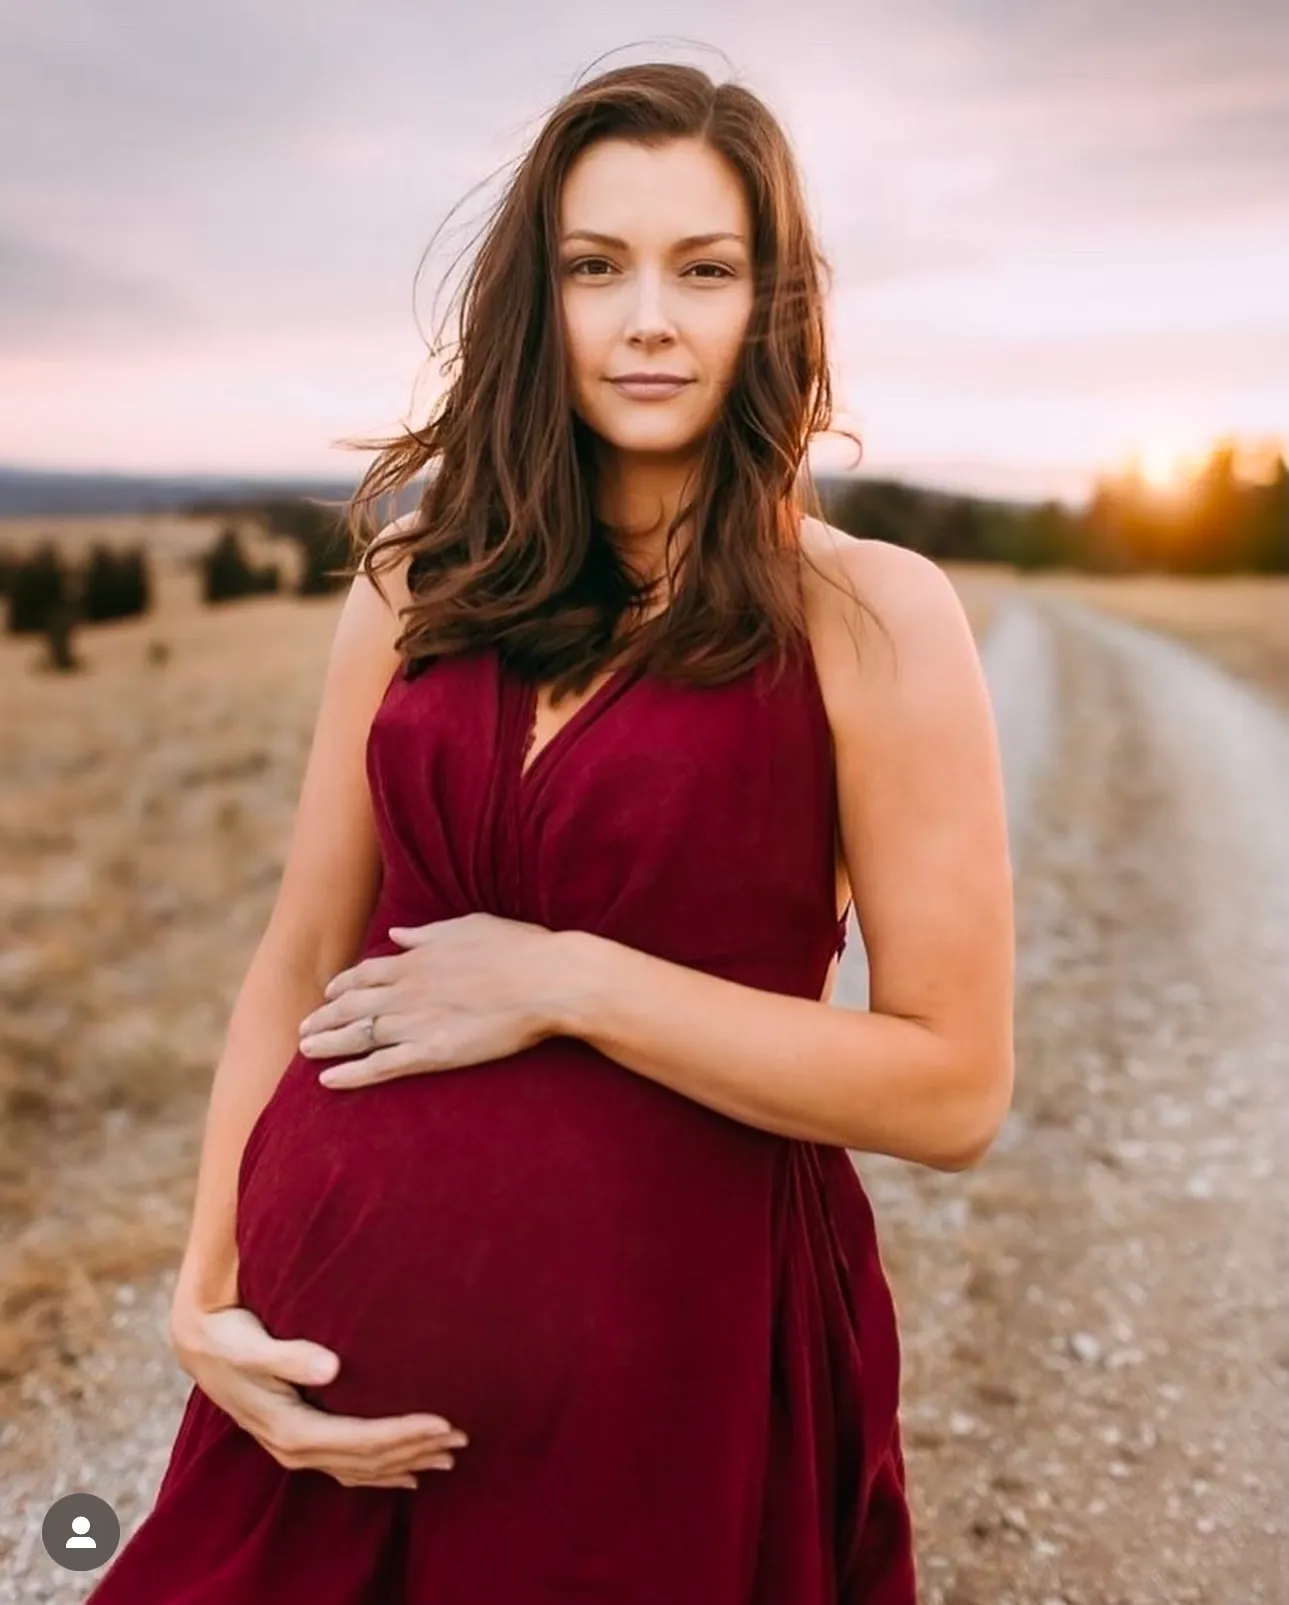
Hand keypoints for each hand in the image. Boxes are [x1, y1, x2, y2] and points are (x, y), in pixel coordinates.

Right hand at [167, 1300, 468, 1489]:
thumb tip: (332, 1367)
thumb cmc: (230, 1338)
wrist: (200, 1344)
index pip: (360, 1440)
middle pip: (368, 1459)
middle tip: (463, 1438)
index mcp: (291, 1428)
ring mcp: (297, 1449)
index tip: (444, 1422)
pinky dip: (382, 1470)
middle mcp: (296, 1447)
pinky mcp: (299, 1440)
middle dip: (416, 1450)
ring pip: (362, 1468)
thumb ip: (290, 1357)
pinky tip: (409, 1473)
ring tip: (449, 1456)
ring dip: (406, 1462)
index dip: (403, 1434)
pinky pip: (348, 1466)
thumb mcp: (252, 1346)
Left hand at [297, 912, 565, 1089]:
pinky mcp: (430, 1053)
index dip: (342, 985)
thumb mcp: (467, 926)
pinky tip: (327, 1081)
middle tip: (303, 1027)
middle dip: (323, 1017)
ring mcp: (415, 1023)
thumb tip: (397, 932)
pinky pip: (379, 1067)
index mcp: (415, 959)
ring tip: (304, 1050)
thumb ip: (426, 933)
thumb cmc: (517, 949)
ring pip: (356, 1036)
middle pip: (350, 1005)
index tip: (328, 993)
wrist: (546, 980)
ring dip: (325, 1043)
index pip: (363, 973)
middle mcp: (405, 990)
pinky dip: (350, 1074)